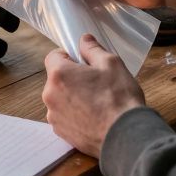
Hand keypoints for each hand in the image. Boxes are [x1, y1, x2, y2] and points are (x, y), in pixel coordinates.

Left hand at [42, 34, 145, 157]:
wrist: (125, 136)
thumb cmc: (119, 98)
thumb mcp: (111, 64)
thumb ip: (93, 49)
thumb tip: (84, 40)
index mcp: (59, 75)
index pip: (53, 56)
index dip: (68, 56)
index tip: (82, 61)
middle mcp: (50, 96)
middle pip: (56, 79)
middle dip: (72, 78)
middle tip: (95, 82)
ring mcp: (54, 116)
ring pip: (60, 98)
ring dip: (72, 97)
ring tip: (96, 102)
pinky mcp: (61, 133)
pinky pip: (64, 116)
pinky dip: (75, 114)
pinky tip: (93, 117)